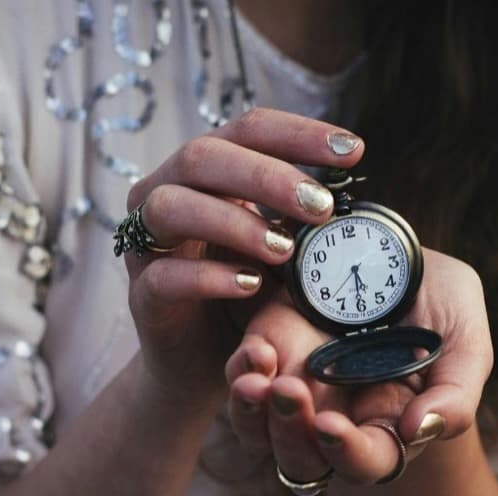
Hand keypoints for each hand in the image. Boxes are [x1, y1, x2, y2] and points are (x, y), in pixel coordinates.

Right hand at [120, 108, 364, 405]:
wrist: (207, 364)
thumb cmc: (248, 292)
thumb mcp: (283, 247)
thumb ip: (303, 217)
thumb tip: (354, 193)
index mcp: (207, 171)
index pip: (248, 130)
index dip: (298, 133)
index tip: (354, 151)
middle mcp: (167, 192)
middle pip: (203, 155)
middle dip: (267, 176)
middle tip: (321, 206)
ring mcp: (147, 243)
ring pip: (172, 206)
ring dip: (234, 222)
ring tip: (285, 250)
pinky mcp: (142, 294)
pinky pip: (164, 275)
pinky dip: (210, 277)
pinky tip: (251, 284)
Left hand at [223, 248, 493, 483]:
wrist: (393, 249)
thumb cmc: (438, 302)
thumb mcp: (464, 339)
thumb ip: (456, 393)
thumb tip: (421, 430)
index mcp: (389, 425)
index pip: (367, 462)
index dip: (349, 454)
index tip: (332, 425)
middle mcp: (338, 416)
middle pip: (304, 460)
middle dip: (290, 435)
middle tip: (288, 392)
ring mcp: (298, 387)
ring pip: (259, 432)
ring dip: (253, 415)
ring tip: (258, 382)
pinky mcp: (268, 352)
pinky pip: (241, 380)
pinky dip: (240, 373)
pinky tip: (257, 352)